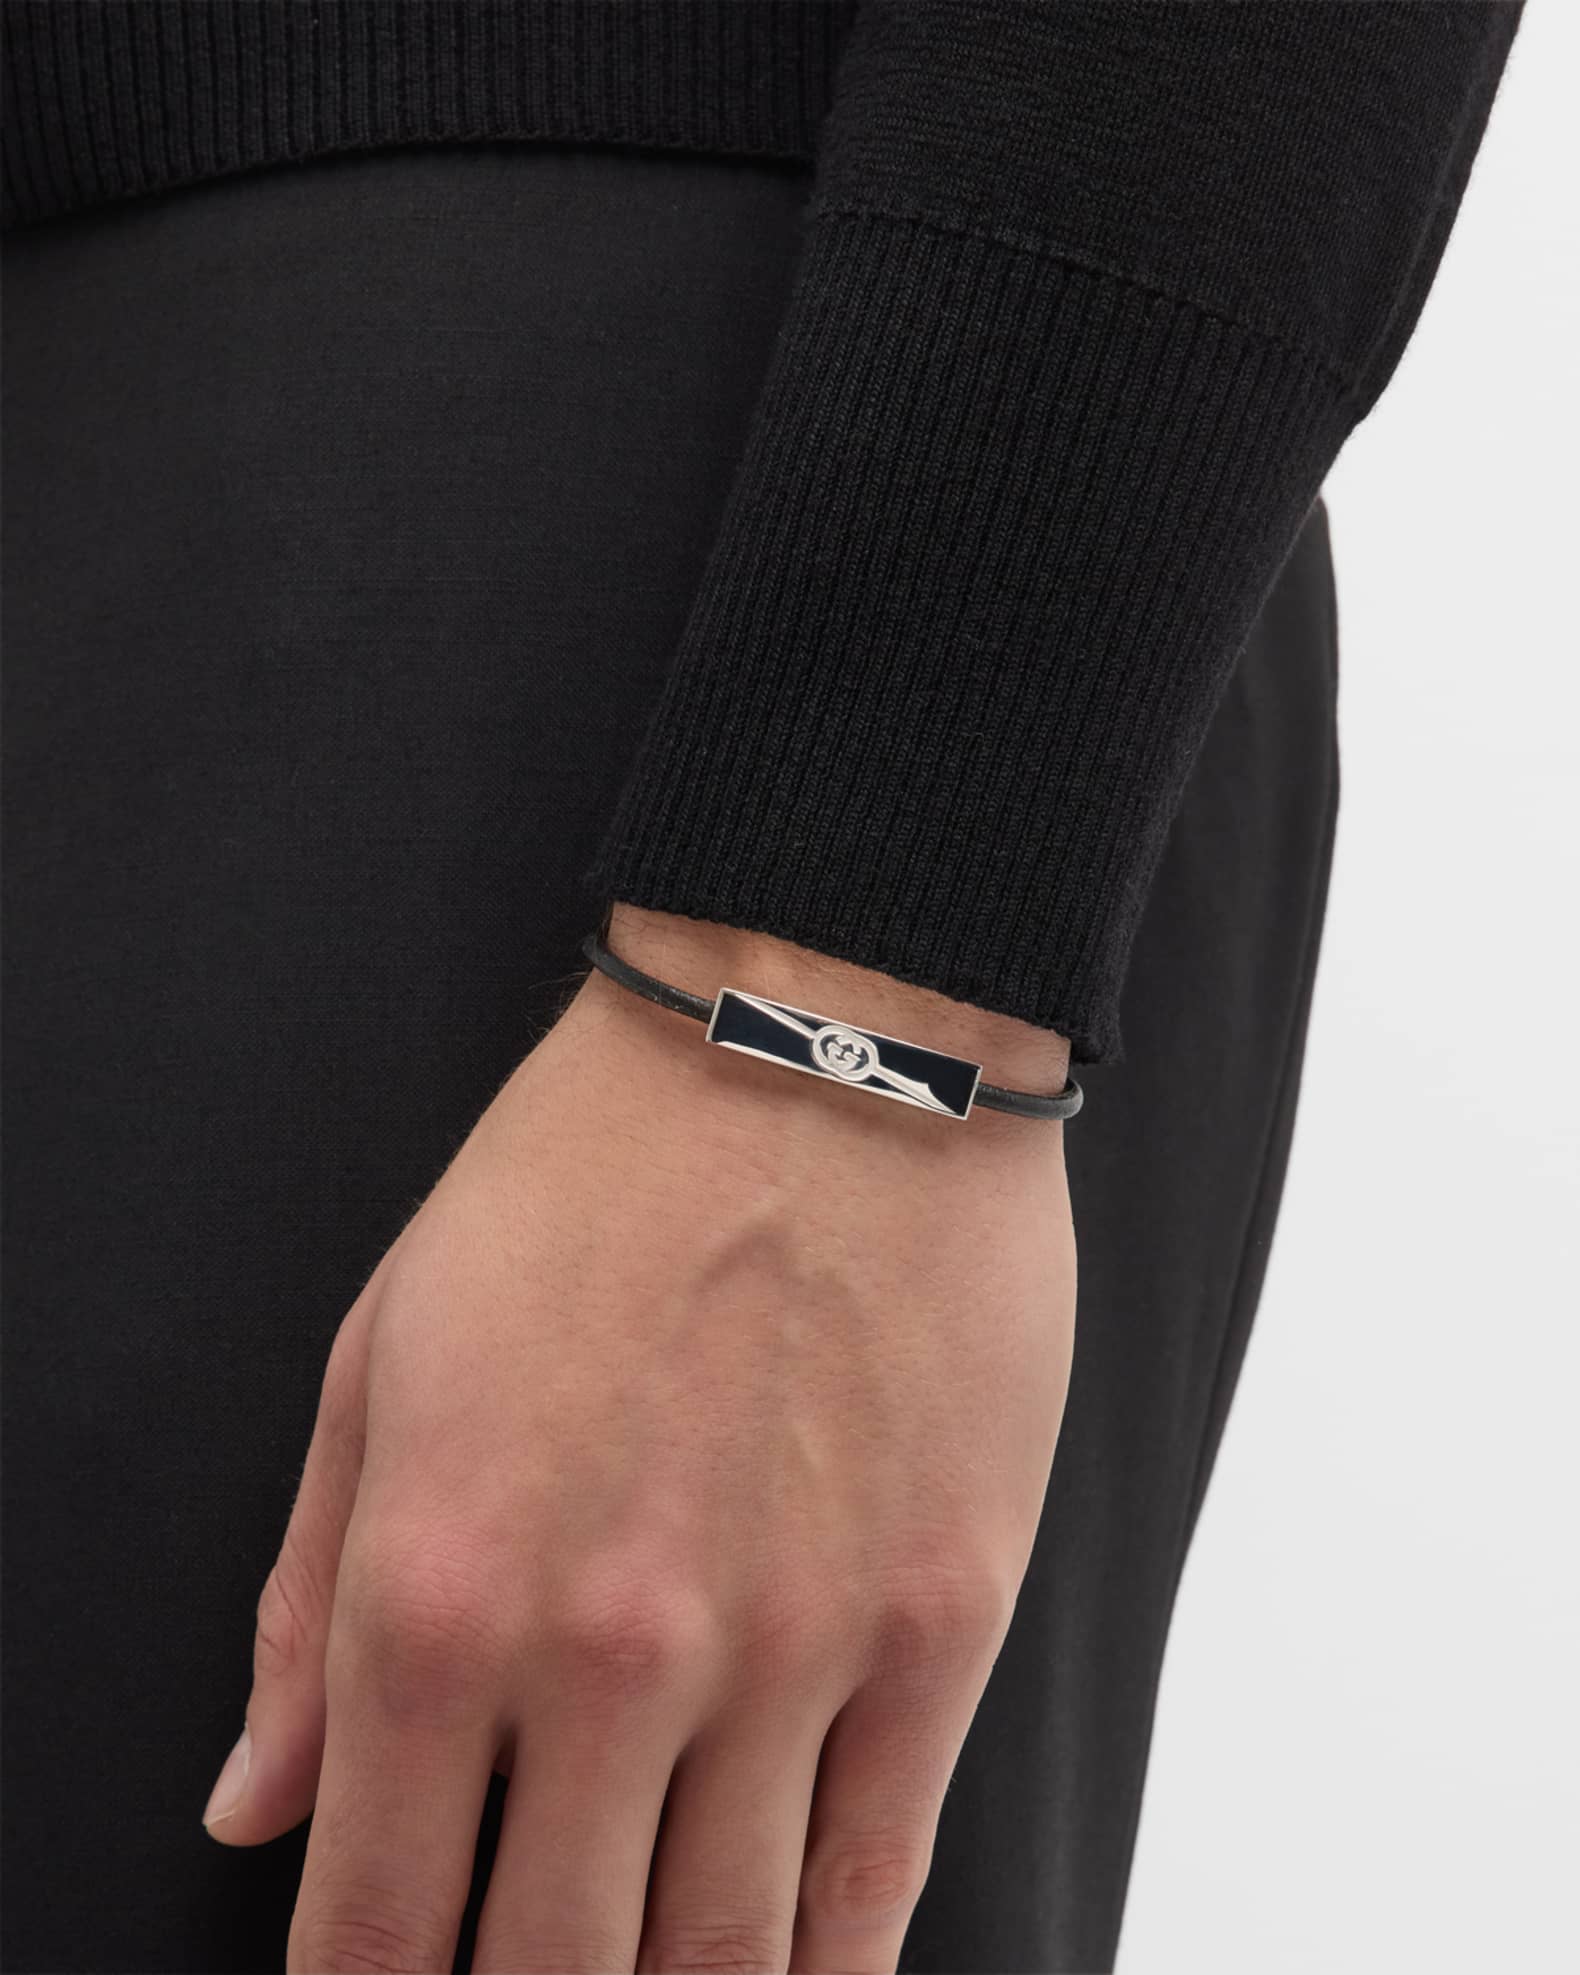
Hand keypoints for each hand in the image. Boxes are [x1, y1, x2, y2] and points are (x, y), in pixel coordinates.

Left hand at [203, 905, 1076, 1973]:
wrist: (818, 1039)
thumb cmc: (592, 1176)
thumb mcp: (384, 1354)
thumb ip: (306, 1604)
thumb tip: (258, 1805)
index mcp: (441, 1586)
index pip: (375, 1920)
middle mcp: (611, 1649)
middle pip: (553, 1973)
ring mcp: (792, 1646)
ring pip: (723, 1959)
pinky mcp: (937, 1616)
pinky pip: (879, 1871)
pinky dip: (829, 1969)